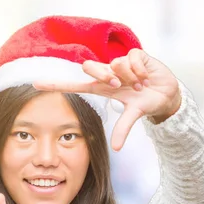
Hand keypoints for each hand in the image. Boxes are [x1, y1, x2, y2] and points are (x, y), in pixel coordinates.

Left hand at [34, 48, 181, 150]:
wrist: (168, 94)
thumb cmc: (147, 103)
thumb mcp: (134, 114)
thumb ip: (123, 128)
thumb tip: (116, 148)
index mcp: (104, 88)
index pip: (76, 85)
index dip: (57, 84)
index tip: (35, 84)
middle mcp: (110, 73)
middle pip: (90, 67)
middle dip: (103, 76)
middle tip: (120, 86)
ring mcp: (121, 63)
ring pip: (114, 64)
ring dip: (129, 77)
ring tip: (140, 84)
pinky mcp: (135, 55)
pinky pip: (131, 59)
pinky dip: (140, 70)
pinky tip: (146, 76)